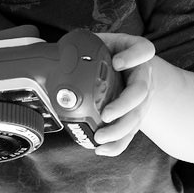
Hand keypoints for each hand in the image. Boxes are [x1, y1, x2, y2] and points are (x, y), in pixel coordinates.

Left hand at [90, 32, 159, 156]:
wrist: (131, 68)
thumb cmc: (112, 54)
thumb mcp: (103, 43)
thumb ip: (84, 46)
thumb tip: (50, 55)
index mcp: (135, 53)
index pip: (143, 50)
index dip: (133, 57)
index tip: (117, 63)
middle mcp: (142, 76)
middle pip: (140, 91)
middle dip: (123, 105)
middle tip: (106, 114)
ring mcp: (141, 98)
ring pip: (137, 116)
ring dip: (119, 130)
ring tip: (100, 136)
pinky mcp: (135, 116)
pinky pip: (130, 132)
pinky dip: (117, 144)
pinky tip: (103, 149)